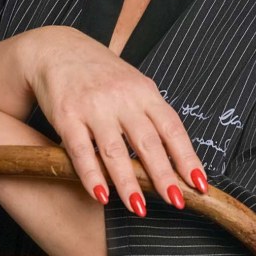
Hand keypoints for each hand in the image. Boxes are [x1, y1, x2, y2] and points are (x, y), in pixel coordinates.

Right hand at [22, 26, 208, 215]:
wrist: (56, 48)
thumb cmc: (100, 73)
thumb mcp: (133, 84)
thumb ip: (151, 115)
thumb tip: (177, 157)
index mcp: (144, 91)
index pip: (172, 128)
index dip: (187, 158)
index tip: (199, 184)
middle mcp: (121, 97)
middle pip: (148, 141)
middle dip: (163, 175)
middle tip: (177, 201)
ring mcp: (93, 106)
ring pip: (114, 150)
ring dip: (128, 182)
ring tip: (139, 207)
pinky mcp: (66, 115)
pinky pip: (80, 151)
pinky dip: (91, 176)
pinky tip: (101, 196)